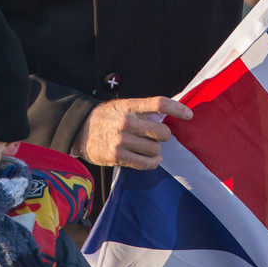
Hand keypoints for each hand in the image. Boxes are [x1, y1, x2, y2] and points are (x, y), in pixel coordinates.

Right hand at [72, 96, 191, 169]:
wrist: (79, 131)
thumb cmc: (105, 118)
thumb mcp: (121, 107)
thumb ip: (141, 110)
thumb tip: (165, 117)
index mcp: (129, 106)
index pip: (158, 103)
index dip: (177, 109)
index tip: (189, 115)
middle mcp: (126, 122)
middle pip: (162, 132)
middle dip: (163, 136)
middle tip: (157, 137)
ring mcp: (121, 140)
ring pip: (155, 149)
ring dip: (156, 150)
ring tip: (148, 147)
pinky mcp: (117, 156)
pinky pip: (146, 163)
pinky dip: (153, 162)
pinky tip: (152, 159)